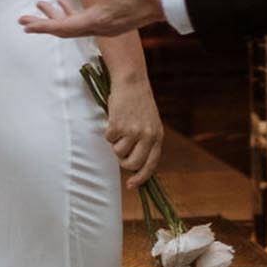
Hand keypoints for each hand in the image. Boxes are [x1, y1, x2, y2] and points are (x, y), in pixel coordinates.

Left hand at [20, 0, 162, 39]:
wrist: (167, 0)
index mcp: (99, 17)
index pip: (64, 26)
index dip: (43, 26)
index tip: (25, 26)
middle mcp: (100, 26)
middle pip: (65, 30)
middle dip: (43, 26)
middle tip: (23, 23)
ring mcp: (106, 25)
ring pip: (74, 26)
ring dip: (56, 18)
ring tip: (40, 8)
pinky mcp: (111, 21)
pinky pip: (84, 22)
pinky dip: (70, 14)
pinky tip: (64, 2)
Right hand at [104, 72, 164, 189]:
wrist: (132, 81)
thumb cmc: (139, 103)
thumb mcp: (150, 122)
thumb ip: (146, 142)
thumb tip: (134, 165)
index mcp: (158, 136)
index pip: (151, 164)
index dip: (141, 178)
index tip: (131, 185)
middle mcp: (147, 136)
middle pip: (132, 164)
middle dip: (124, 162)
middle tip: (121, 152)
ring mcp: (133, 131)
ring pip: (118, 152)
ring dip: (116, 143)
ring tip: (120, 126)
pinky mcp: (119, 126)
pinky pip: (109, 139)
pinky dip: (108, 131)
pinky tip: (115, 118)